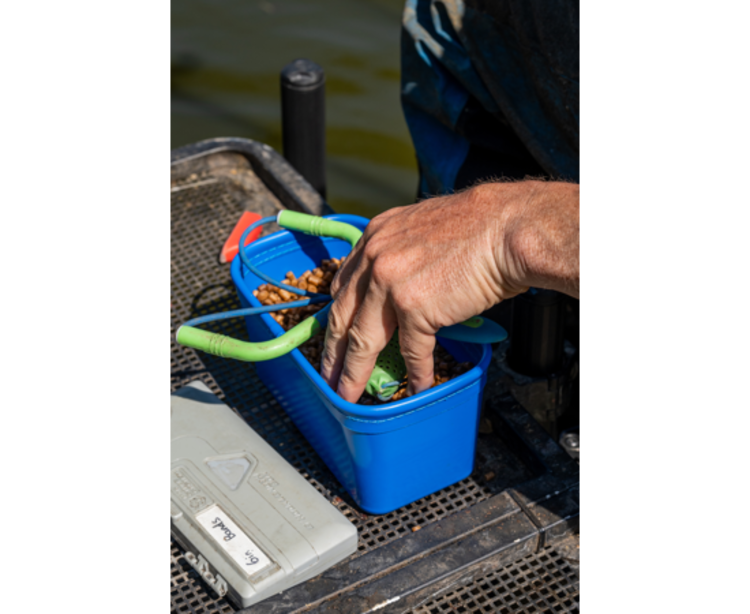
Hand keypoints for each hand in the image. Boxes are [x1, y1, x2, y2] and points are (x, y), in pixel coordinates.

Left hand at [321, 180, 582, 402]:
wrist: (506, 228)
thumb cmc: (477, 227)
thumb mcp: (420, 229)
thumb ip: (399, 253)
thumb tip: (397, 283)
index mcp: (374, 238)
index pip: (343, 284)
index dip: (336, 315)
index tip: (332, 335)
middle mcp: (375, 259)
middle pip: (342, 316)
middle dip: (332, 352)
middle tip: (327, 375)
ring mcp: (391, 284)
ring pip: (365, 340)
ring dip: (356, 373)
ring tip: (351, 394)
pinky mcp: (416, 307)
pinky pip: (412, 351)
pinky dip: (416, 373)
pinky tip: (416, 388)